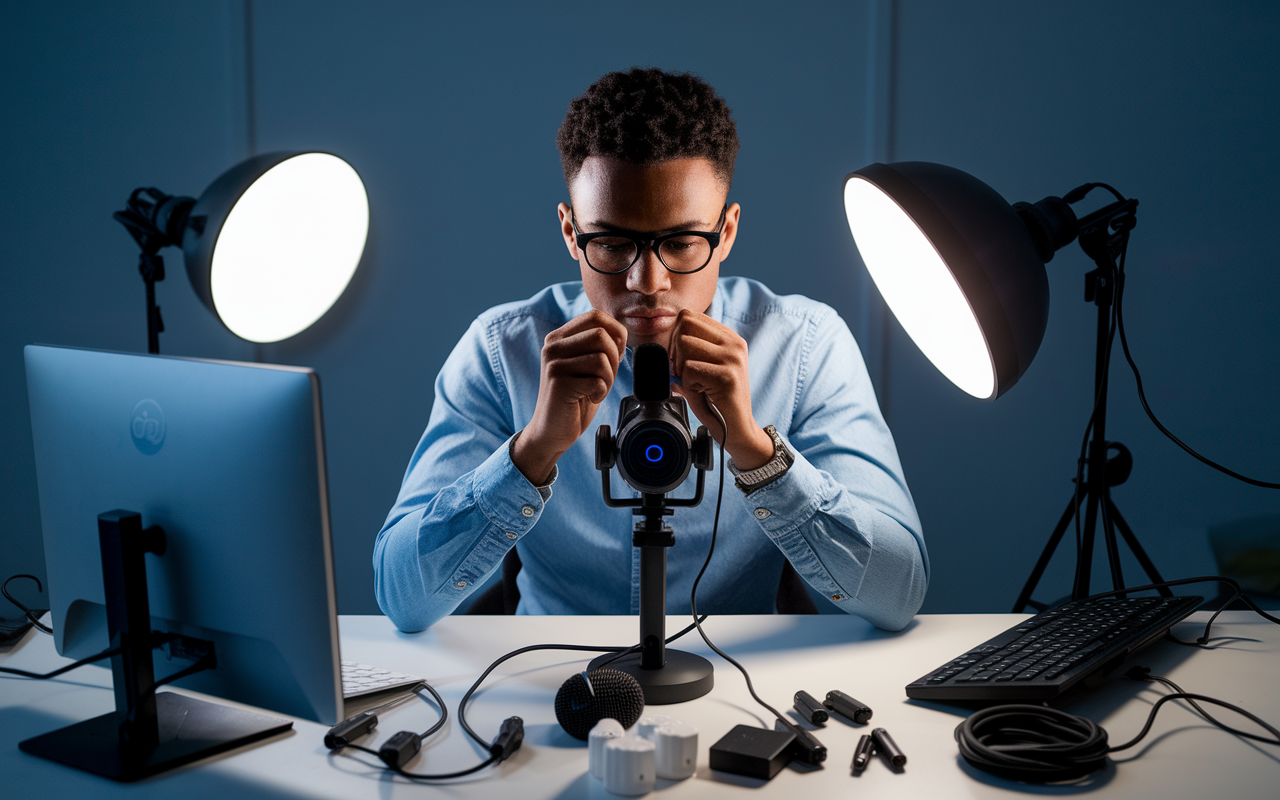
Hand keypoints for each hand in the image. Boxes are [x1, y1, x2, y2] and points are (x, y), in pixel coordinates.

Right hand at [512, 310, 627, 483]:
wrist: (551, 431)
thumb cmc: (573, 399)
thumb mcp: (584, 365)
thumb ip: (596, 346)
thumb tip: (621, 332)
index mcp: (559, 337)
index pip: (595, 316)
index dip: (615, 332)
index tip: (615, 355)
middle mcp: (552, 346)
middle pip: (601, 334)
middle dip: (614, 358)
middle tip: (605, 377)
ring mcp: (554, 363)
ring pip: (601, 357)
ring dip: (608, 378)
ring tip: (595, 389)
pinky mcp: (559, 383)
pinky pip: (597, 380)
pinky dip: (601, 392)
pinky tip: (588, 398)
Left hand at [667, 309, 774, 469]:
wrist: (737, 430)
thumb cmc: (717, 401)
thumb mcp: (705, 369)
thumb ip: (691, 352)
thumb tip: (664, 343)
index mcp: (729, 338)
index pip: (690, 316)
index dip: (676, 337)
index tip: (683, 360)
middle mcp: (734, 343)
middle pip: (685, 324)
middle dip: (676, 349)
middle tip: (685, 373)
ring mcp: (732, 358)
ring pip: (685, 344)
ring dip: (681, 368)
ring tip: (696, 384)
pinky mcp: (727, 375)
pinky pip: (689, 368)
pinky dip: (687, 384)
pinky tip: (702, 393)